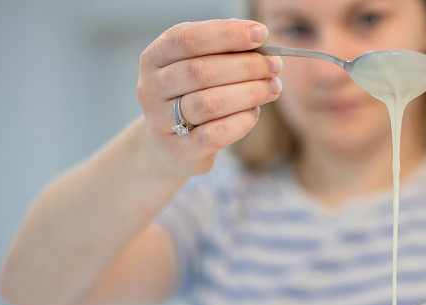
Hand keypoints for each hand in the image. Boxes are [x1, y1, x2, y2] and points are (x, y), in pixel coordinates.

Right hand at [136, 19, 282, 176]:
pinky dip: (240, 123)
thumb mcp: (200, 66)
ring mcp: (160, 122)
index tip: (261, 34)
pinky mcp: (178, 150)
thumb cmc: (193, 95)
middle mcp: (151, 88)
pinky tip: (254, 113)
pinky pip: (213, 136)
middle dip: (245, 66)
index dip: (226, 34)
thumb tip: (258, 36)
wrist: (170, 145)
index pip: (186, 38)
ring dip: (248, 93)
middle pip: (200, 71)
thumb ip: (224, 49)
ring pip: (208, 104)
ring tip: (272, 88)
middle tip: (274, 66)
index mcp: (154, 57)